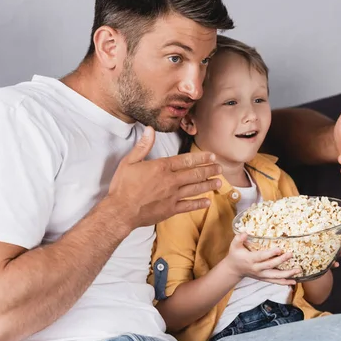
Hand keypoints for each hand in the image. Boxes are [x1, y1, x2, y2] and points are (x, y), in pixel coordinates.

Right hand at [107, 126, 221, 228]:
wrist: (121, 211)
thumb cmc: (123, 186)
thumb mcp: (129, 162)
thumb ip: (143, 146)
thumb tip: (150, 130)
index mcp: (161, 167)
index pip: (186, 160)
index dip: (200, 157)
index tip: (211, 156)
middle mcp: (170, 181)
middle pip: (194, 174)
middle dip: (209, 170)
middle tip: (220, 168)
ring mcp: (172, 196)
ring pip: (195, 189)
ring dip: (208, 185)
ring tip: (219, 182)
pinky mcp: (170, 210)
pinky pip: (188, 206)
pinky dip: (199, 204)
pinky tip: (207, 202)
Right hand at [221, 234, 299, 285]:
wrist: (234, 270)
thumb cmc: (235, 255)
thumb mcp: (234, 246)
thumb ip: (238, 239)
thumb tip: (245, 233)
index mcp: (250, 260)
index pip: (262, 257)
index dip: (270, 254)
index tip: (279, 249)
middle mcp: (257, 269)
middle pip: (271, 266)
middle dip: (281, 261)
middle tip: (291, 254)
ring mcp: (261, 275)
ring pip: (275, 276)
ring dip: (287, 274)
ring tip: (298, 270)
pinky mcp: (264, 278)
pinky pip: (275, 281)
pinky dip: (285, 282)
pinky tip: (294, 281)